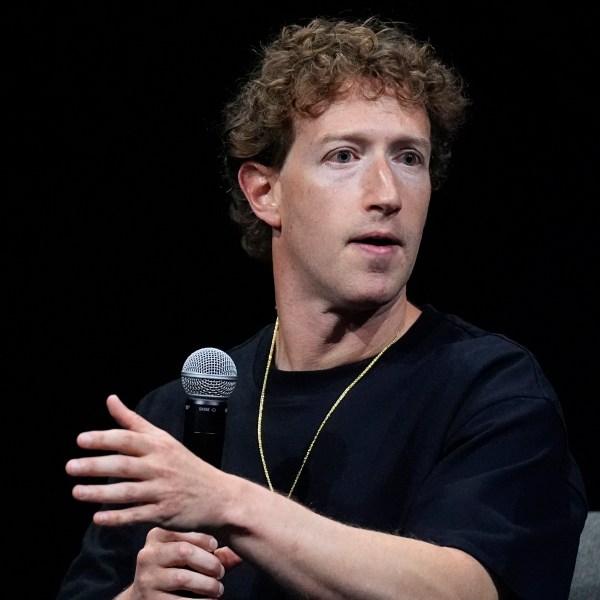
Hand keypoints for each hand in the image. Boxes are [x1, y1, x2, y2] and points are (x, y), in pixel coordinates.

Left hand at [65, 394, 231, 530]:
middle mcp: (160, 466)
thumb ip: (133, 421)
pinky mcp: (163, 513)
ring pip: (126, 492)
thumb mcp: (163, 439)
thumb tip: (111, 400)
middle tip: (71, 466)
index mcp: (159, 446)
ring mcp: (162, 491)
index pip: (128, 439)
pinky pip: (136, 515)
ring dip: (100, 493)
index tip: (81, 440)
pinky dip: (116, 517)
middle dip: (95, 466)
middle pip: (123, 465)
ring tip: (77, 492)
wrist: (218, 495)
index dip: (104, 439)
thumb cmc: (186, 465)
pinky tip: (98, 518)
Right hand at [117, 527, 226, 598]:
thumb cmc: (177, 570)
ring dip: (208, 585)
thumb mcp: (189, 556)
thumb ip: (213, 551)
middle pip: (184, 552)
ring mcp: (146, 578)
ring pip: (183, 578)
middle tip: (220, 572)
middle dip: (209, 563)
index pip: (185, 529)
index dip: (205, 539)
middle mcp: (147, 554)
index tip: (215, 548)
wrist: (146, 598)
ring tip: (218, 589)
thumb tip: (243, 550)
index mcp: (157, 535)